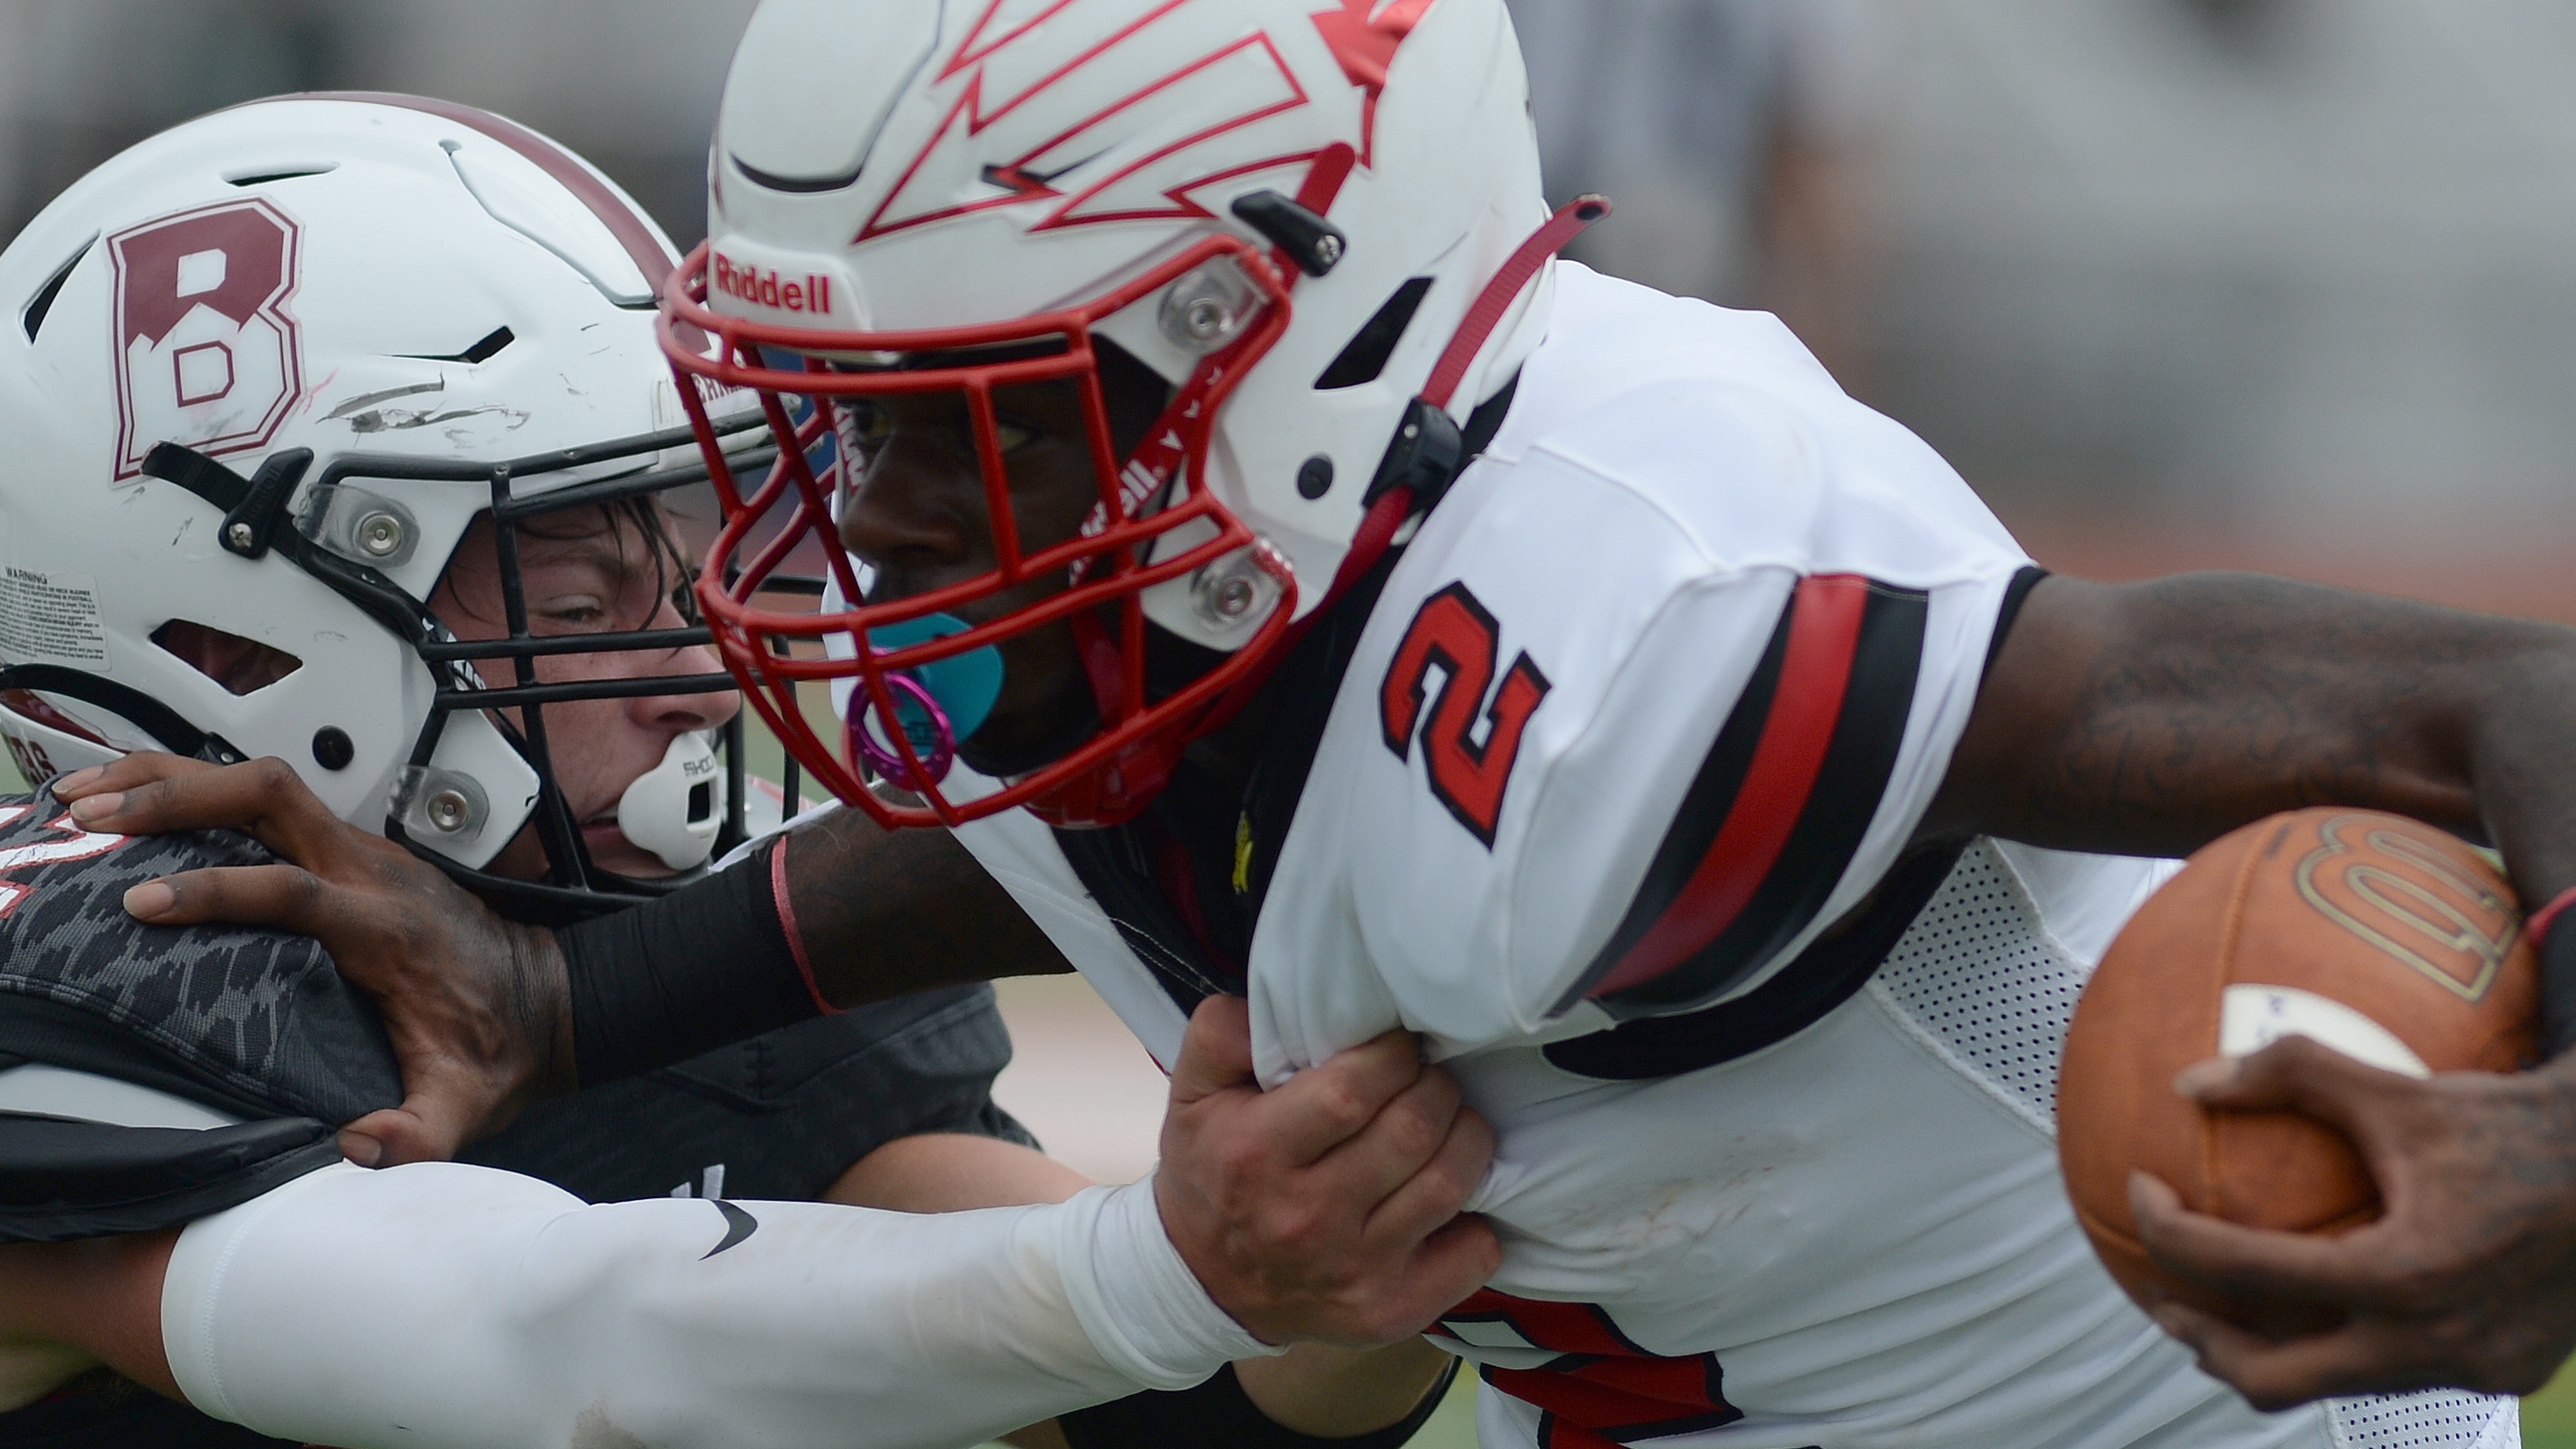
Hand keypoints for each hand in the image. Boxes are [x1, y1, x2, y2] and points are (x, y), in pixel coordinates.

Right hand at [55, 754, 572, 1165]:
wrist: (547, 1003)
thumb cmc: (497, 1048)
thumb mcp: (464, 1105)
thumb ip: (419, 1135)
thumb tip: (358, 1147)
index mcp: (388, 929)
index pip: (294, 891)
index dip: (217, 891)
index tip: (145, 901)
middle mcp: (373, 874)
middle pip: (272, 799)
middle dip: (180, 795)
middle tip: (98, 812)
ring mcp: (362, 853)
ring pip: (267, 785)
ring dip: (180, 780)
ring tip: (95, 794)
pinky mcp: (350, 851)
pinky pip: (270, 802)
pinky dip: (204, 790)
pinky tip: (148, 798)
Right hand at [1154, 997, 1499, 1347]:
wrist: (1205, 1285)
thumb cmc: (1211, 1172)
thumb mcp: (1190, 1094)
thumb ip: (1222, 1033)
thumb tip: (1278, 1003)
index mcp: (1256, 1154)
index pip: (1353, 1091)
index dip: (1392, 1056)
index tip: (1395, 1048)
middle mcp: (1306, 1218)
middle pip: (1413, 1130)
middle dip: (1435, 1088)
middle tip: (1423, 1081)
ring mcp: (1354, 1271)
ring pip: (1451, 1183)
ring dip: (1465, 1138)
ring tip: (1444, 1125)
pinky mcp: (1391, 1310)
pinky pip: (1475, 1253)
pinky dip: (1477, 1220)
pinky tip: (1446, 1199)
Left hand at [2129, 1035, 2575, 1407]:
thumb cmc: (2512, 1122)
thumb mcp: (2398, 1088)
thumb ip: (2292, 1073)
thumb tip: (2189, 1080)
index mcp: (2398, 1274)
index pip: (2239, 1270)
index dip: (2165, 1231)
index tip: (2142, 1193)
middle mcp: (2432, 1341)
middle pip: (2272, 1376)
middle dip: (2203, 1341)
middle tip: (2161, 1298)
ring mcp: (2472, 1369)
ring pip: (2337, 1383)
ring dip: (2273, 1349)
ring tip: (2227, 1307)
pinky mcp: (2505, 1376)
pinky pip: (2399, 1371)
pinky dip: (2347, 1343)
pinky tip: (2327, 1302)